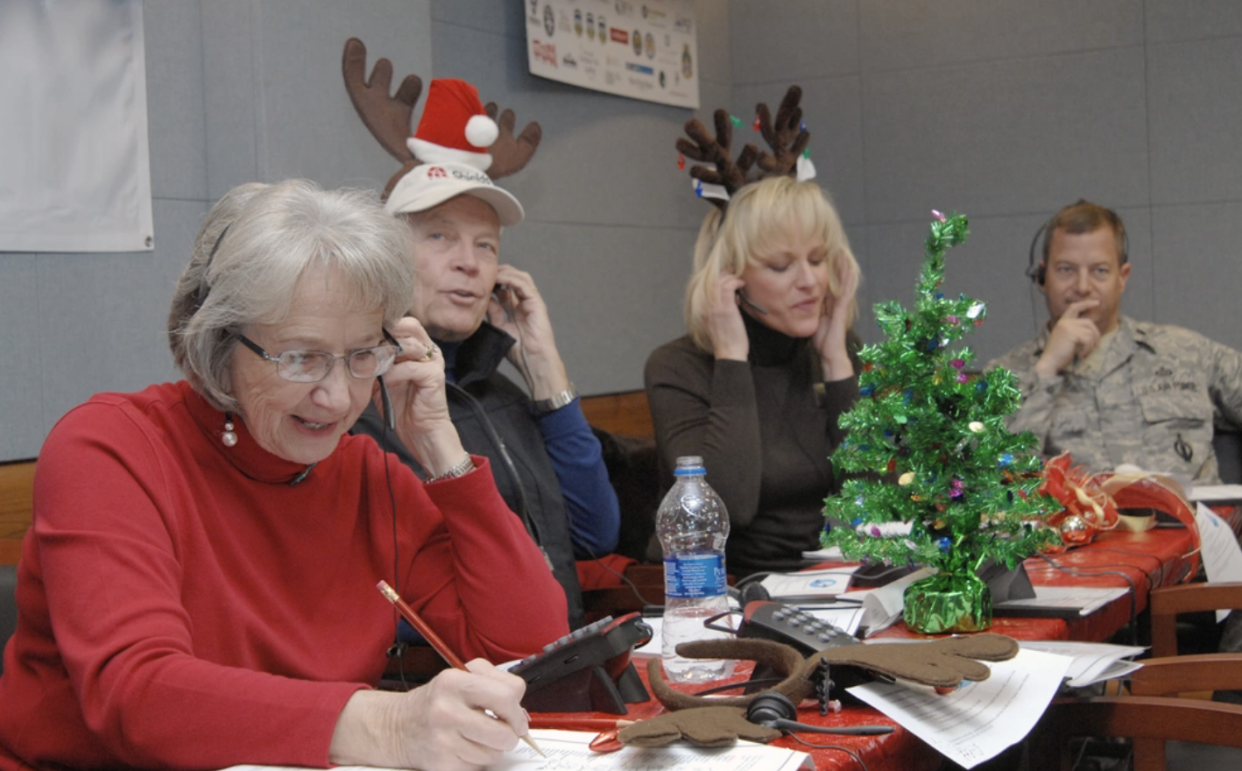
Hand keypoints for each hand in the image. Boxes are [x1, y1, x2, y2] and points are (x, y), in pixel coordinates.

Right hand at [331, 660, 529, 769]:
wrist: (398, 726)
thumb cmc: (438, 701)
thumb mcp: (462, 676)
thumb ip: (497, 684)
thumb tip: (521, 714)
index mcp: (454, 681)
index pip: (508, 695)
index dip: (517, 710)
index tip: (514, 715)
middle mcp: (446, 710)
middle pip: (505, 733)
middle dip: (509, 735)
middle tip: (500, 731)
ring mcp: (442, 739)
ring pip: (494, 754)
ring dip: (491, 749)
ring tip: (474, 737)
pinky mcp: (441, 763)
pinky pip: (477, 767)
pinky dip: (475, 761)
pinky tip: (462, 748)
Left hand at [377, 316, 467, 476]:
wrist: (419, 431)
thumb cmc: (400, 404)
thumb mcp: (381, 378)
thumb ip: (373, 360)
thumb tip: (351, 346)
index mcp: (417, 346)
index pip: (401, 322)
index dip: (383, 325)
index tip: (361, 332)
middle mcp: (428, 349)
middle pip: (409, 325)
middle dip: (387, 334)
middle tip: (368, 345)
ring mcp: (434, 361)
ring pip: (410, 342)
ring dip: (388, 353)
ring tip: (374, 365)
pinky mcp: (435, 376)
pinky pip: (411, 367)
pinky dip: (394, 373)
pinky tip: (385, 382)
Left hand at [487, 265, 569, 399]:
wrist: (533, 361)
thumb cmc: (520, 351)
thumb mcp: (501, 328)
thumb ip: (494, 313)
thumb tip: (485, 300)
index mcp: (517, 310)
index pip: (506, 289)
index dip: (495, 282)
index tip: (480, 280)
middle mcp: (526, 303)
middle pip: (514, 279)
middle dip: (500, 273)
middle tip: (485, 272)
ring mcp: (532, 302)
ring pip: (520, 277)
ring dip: (505, 273)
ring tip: (491, 273)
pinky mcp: (537, 303)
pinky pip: (524, 285)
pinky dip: (511, 279)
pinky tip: (500, 279)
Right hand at [705, 274, 748, 360]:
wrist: (729, 354)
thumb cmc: (727, 341)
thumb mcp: (718, 323)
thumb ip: (720, 309)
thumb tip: (733, 296)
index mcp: (702, 310)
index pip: (706, 286)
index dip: (716, 277)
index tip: (727, 275)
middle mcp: (705, 307)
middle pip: (711, 280)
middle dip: (723, 273)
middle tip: (734, 271)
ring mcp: (714, 307)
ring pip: (719, 281)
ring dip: (730, 276)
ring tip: (739, 278)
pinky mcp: (725, 309)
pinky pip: (728, 287)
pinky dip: (736, 282)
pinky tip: (742, 284)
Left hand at [813, 258, 857, 380]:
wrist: (830, 353)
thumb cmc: (820, 339)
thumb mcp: (810, 319)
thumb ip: (805, 309)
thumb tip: (793, 300)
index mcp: (827, 302)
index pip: (825, 281)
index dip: (824, 268)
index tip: (821, 254)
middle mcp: (835, 301)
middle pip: (836, 278)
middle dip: (835, 263)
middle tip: (834, 247)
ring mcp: (841, 304)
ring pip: (844, 281)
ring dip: (844, 267)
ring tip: (842, 251)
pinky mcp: (843, 308)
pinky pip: (846, 289)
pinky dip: (848, 278)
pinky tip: (848, 267)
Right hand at [1035, 299, 1100, 376]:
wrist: (1050, 362)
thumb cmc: (1059, 354)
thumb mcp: (1067, 338)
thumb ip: (1076, 330)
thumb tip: (1092, 328)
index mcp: (1062, 322)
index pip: (1074, 307)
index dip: (1086, 303)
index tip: (1096, 302)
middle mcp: (1064, 322)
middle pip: (1088, 322)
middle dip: (1096, 334)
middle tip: (1097, 346)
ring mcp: (1067, 326)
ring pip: (1090, 332)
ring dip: (1091, 345)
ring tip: (1084, 353)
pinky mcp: (1072, 333)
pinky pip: (1088, 339)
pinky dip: (1087, 349)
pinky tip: (1081, 355)